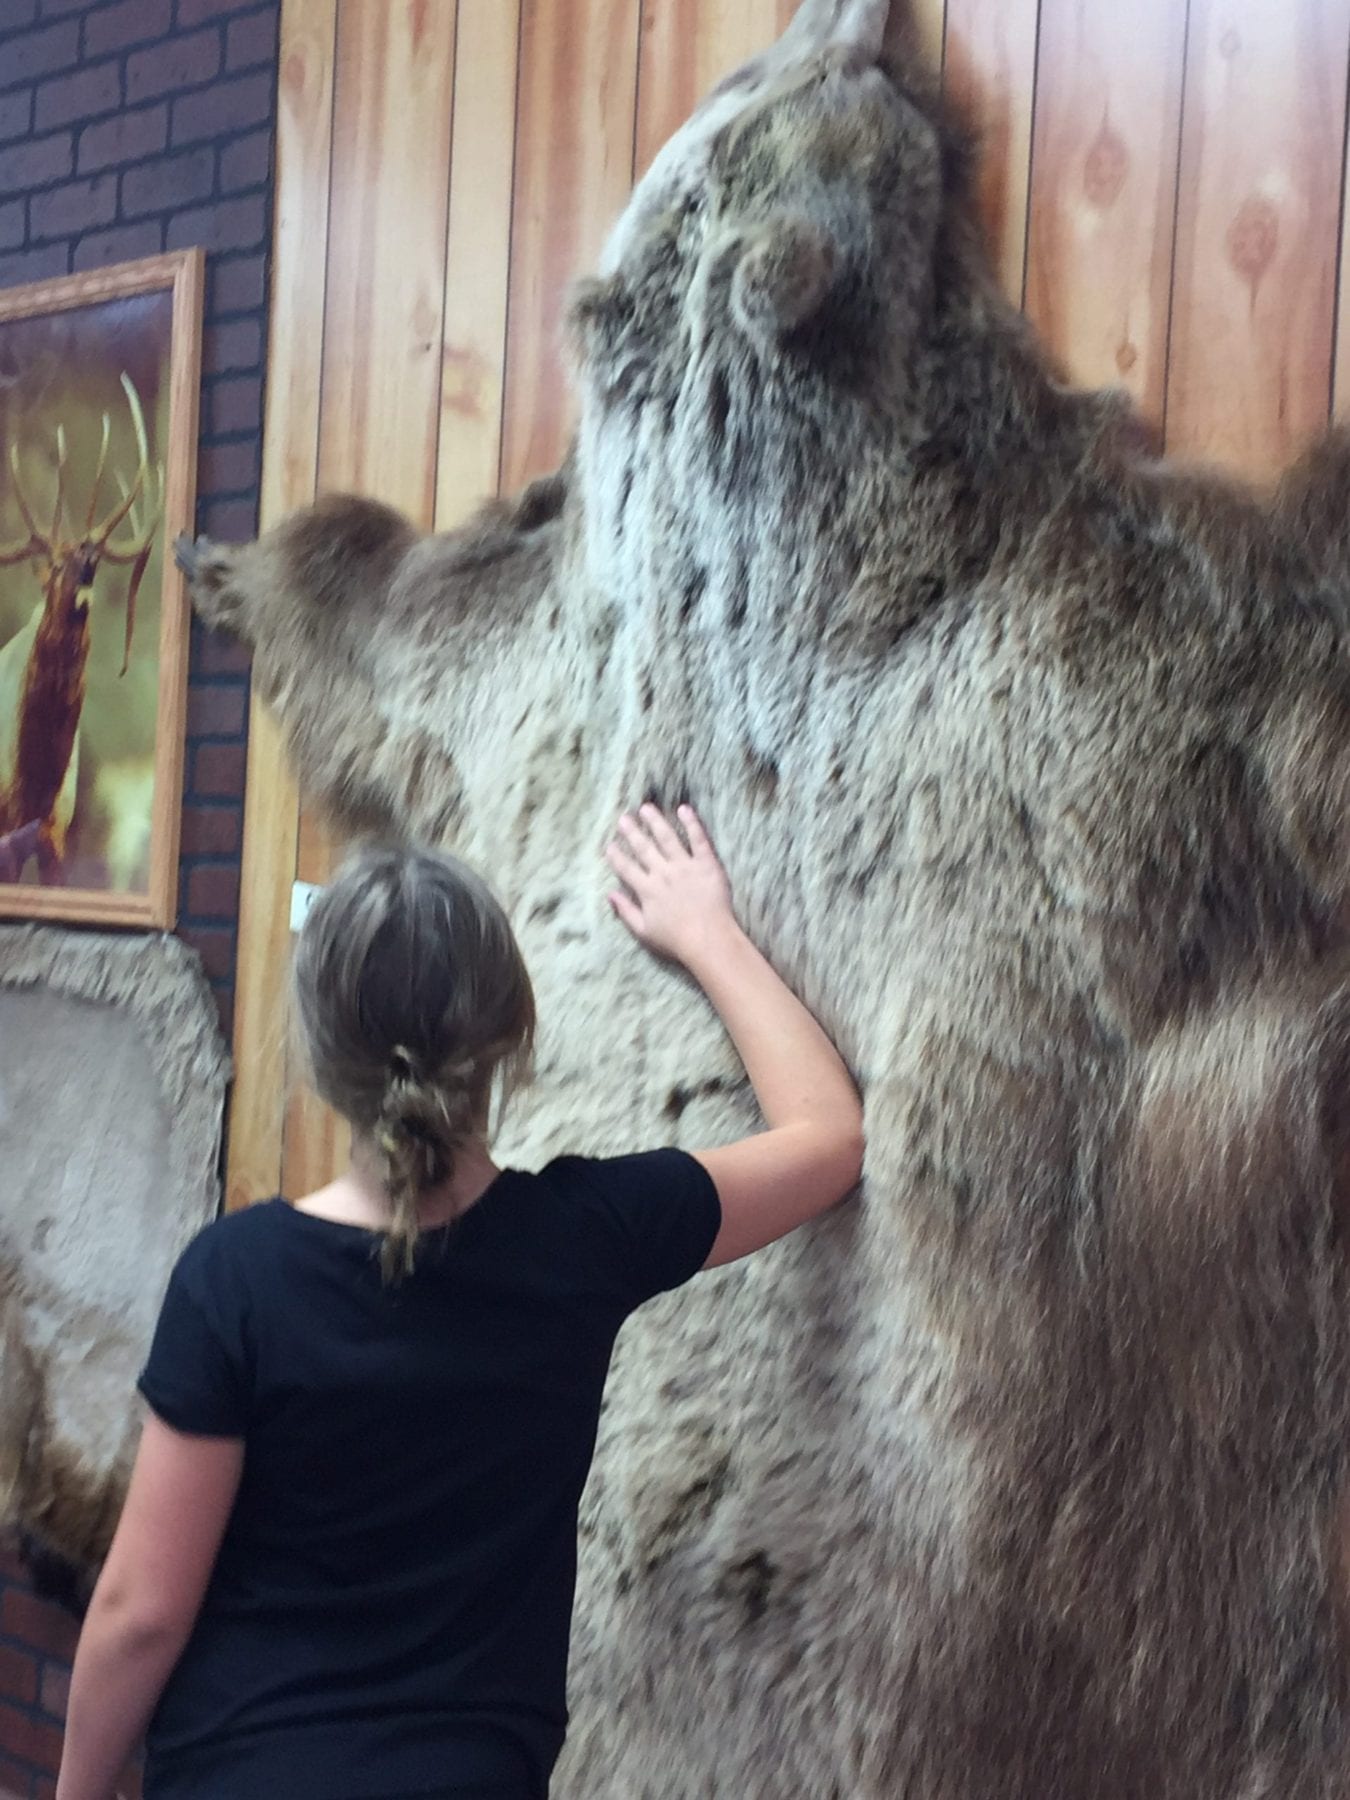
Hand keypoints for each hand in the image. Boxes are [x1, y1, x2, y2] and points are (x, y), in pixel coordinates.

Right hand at [605, 804, 736, 967]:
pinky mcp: (706, 863)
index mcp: (647, 890)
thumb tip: (610, 895)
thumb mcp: (644, 931)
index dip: (616, 857)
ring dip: (655, 822)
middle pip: (644, 848)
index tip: (609, 845)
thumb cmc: (676, 940)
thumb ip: (626, 911)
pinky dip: (692, 823)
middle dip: (632, 832)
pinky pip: (698, 839)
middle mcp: (663, 873)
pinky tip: (684, 809)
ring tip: (646, 808)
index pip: (627, 869)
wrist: (708, 939)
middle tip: (623, 818)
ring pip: (667, 838)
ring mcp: (685, 866)